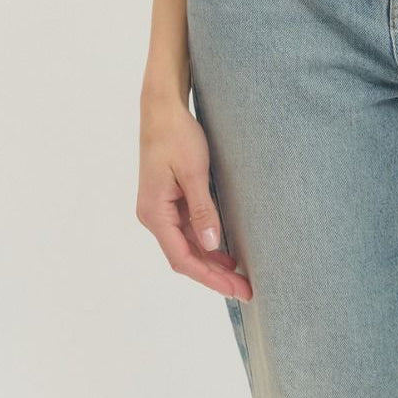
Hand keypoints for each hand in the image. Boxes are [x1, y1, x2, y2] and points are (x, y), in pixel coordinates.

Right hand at [136, 92, 252, 300]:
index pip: (182, 258)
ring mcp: (159, 208)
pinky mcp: (167, 200)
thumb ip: (202, 210)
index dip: (209, 277)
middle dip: (214, 274)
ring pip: (186, 244)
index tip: (234, 288)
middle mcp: (153, 216)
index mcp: (155, 213)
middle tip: (245, 289)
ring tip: (238, 275)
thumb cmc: (176, 136)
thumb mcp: (194, 172)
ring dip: (211, 260)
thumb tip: (211, 246)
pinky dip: (205, 241)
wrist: (161, 109)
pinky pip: (186, 229)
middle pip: (184, 256)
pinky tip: (223, 249)